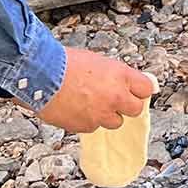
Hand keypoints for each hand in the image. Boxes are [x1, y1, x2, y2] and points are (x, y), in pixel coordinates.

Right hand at [37, 49, 154, 133]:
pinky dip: (89, 120)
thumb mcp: (97, 61)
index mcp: (120, 75)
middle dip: (127, 105)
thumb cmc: (64, 63)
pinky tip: (77, 108)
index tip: (136, 91)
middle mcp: (115, 96)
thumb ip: (114, 74)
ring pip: (116, 122)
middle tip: (115, 100)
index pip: (146, 88)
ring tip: (91, 103)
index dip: (139, 90)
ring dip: (108, 115)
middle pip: (136, 109)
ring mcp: (102, 114)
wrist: (41, 76)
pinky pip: (95, 127)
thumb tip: (123, 82)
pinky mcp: (87, 126)